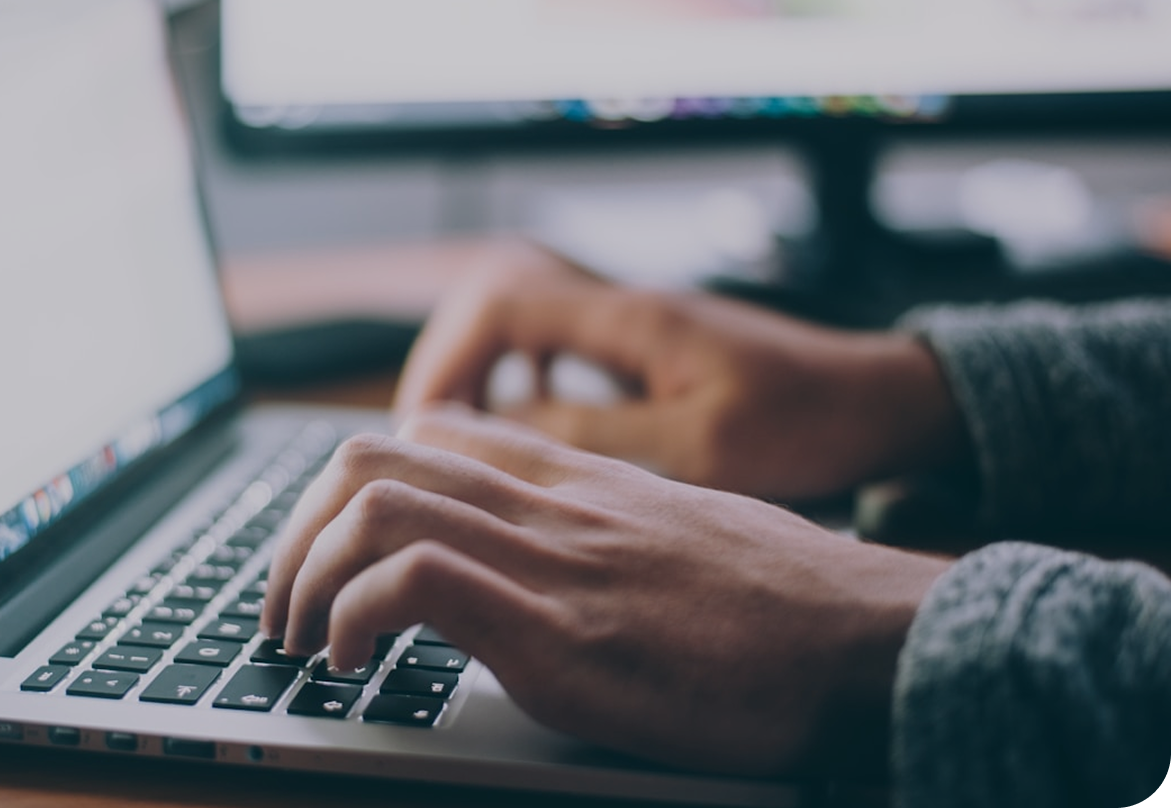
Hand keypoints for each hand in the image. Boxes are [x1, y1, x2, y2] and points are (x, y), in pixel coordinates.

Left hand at [262, 405, 951, 776]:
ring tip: (301, 639)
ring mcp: (553, 561)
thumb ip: (604, 529)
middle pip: (372, 456)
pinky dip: (353, 617)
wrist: (874, 639)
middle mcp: (552, 503)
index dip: (351, 486)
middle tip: (284, 604)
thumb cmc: (790, 603)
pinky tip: (353, 664)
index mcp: (578, 481)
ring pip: (374, 503)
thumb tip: (554, 560)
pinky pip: (414, 582)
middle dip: (296, 532)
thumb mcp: (683, 537)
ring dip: (303, 575)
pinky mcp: (561, 634)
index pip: (430, 433)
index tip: (331, 552)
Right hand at [393, 244, 968, 501]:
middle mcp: (624, 309)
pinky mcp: (649, 352)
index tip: (425, 426)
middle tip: (428, 440)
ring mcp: (635, 327)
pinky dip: (525, 385)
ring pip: (523, 328)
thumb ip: (593, 437)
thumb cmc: (808, 423)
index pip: (500, 303)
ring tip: (462, 442)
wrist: (881, 402)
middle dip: (450, 367)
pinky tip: (529, 432)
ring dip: (483, 377)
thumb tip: (495, 432)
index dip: (447, 359)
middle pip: (496, 305)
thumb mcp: (698, 447)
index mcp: (630, 319)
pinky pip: (560, 352)